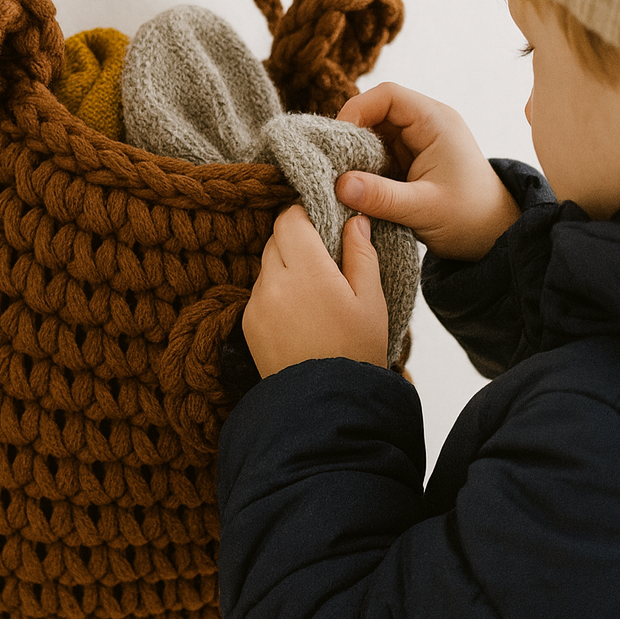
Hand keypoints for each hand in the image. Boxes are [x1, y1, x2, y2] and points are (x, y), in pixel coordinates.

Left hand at [243, 205, 388, 376]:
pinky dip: (276, 293)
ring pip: (266, 265)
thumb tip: (355, 220)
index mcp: (308, 272)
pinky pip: (260, 292)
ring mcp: (257, 304)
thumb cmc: (356, 351)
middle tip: (323, 260)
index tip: (323, 225)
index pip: (289, 219)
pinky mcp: (248, 323)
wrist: (325, 403)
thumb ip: (361, 254)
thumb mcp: (371, 300)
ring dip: (285, 267)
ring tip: (313, 293)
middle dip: (297, 241)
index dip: (305, 215)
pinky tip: (299, 315)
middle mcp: (274, 283)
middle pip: (275, 239)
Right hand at [335, 82, 519, 259]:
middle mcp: (426, 124)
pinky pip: (378, 155)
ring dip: (356, 156)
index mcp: (436, 122)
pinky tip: (355, 189)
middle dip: (351, 137)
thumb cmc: (469, 218)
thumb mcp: (424, 209)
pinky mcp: (410, 161)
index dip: (357, 111)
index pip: (387, 96)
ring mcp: (417, 142)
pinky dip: (364, 169)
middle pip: (376, 112)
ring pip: (373, 135)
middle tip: (332, 167)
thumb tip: (339, 184)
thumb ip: (382, 197)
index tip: (336, 141)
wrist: (493, 235)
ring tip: (342, 181)